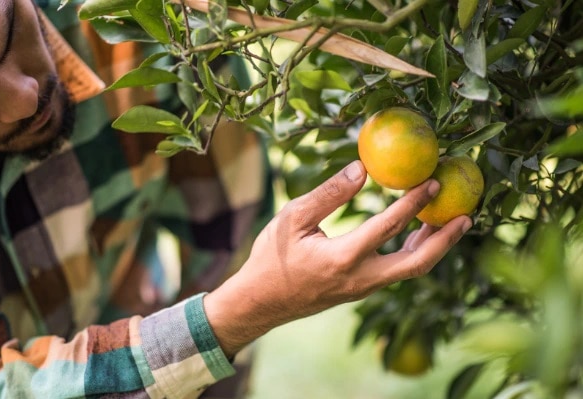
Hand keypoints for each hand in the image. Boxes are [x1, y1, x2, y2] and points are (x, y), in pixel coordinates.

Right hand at [204, 160, 471, 356]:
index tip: (434, 181)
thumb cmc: (271, 257)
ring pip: (410, 270)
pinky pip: (396, 272)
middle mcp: (360, 278)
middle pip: (417, 263)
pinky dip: (413, 254)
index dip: (414, 202)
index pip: (388, 226)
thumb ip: (329, 194)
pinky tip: (416, 236)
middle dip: (445, 239)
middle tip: (467, 215)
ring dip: (433, 247)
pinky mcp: (359, 290)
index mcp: (342, 258)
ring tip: (450, 222)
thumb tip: (363, 168)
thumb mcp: (293, 218)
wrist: (260, 302)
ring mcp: (362, 288)